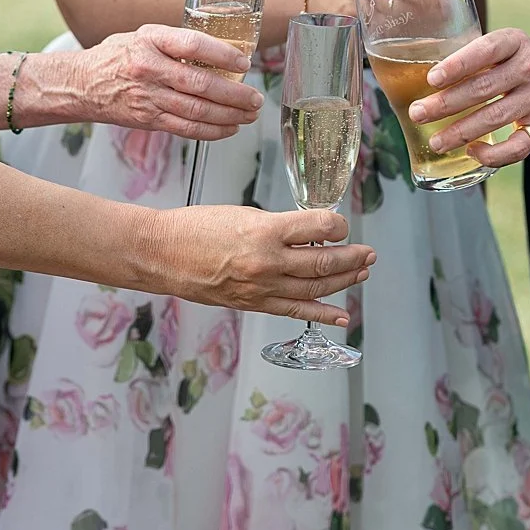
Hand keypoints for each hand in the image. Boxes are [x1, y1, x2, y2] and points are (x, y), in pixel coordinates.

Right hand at [59, 24, 263, 140]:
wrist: (81, 85)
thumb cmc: (116, 57)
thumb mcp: (142, 36)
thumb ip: (175, 42)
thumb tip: (220, 51)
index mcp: (149, 41)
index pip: (192, 44)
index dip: (222, 54)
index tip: (244, 62)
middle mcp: (148, 69)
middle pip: (199, 84)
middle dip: (234, 94)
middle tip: (255, 98)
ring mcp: (147, 97)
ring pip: (196, 110)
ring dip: (228, 115)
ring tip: (248, 115)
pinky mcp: (148, 119)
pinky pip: (185, 129)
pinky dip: (211, 131)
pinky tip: (228, 129)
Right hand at [146, 206, 375, 325]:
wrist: (162, 254)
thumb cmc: (194, 228)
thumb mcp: (241, 214)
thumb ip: (275, 226)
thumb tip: (305, 232)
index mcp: (264, 232)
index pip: (318, 227)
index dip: (337, 225)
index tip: (342, 224)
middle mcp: (267, 262)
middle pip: (323, 261)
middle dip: (351, 257)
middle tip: (368, 253)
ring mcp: (262, 287)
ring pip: (315, 286)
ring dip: (344, 280)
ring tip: (361, 274)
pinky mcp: (254, 303)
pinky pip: (296, 311)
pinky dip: (321, 314)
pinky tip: (340, 316)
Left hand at [406, 29, 529, 167]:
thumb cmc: (526, 63)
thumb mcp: (509, 47)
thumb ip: (477, 57)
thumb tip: (425, 77)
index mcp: (516, 43)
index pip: (486, 50)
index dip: (458, 65)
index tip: (432, 78)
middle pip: (483, 88)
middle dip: (445, 104)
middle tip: (418, 113)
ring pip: (494, 118)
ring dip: (460, 132)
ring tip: (435, 141)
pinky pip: (516, 146)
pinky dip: (492, 154)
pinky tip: (472, 152)